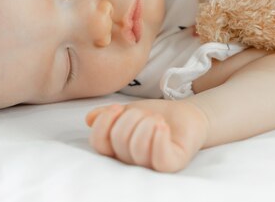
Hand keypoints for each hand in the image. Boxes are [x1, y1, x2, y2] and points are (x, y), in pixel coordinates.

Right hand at [85, 99, 208, 172]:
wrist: (185, 114)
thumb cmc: (154, 115)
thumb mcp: (127, 110)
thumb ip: (108, 115)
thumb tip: (89, 119)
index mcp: (117, 149)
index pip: (98, 144)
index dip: (104, 124)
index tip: (117, 108)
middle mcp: (131, 161)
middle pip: (119, 140)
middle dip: (132, 117)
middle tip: (146, 114)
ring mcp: (151, 165)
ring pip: (137, 148)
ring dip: (147, 123)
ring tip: (157, 119)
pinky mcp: (171, 164)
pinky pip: (159, 158)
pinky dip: (159, 138)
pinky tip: (162, 125)